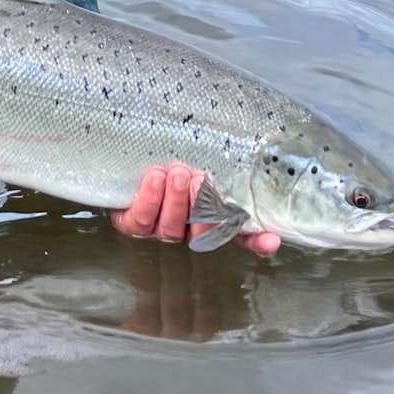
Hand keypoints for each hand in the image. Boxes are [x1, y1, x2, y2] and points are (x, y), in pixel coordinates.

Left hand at [110, 162, 281, 256]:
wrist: (122, 151)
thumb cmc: (169, 152)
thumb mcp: (197, 152)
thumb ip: (220, 158)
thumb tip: (251, 156)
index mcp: (210, 214)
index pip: (239, 233)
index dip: (257, 241)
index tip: (271, 239)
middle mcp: (188, 227)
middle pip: (203, 231)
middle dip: (202, 206)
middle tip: (199, 179)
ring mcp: (161, 228)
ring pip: (172, 228)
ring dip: (176, 200)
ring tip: (176, 173)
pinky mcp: (133, 224)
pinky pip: (141, 220)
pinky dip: (149, 199)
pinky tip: (154, 179)